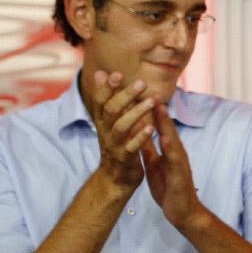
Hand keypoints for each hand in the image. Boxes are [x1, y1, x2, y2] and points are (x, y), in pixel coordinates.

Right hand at [92, 70, 155, 188]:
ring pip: (121, 126)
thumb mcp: (108, 122)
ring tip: (151, 101)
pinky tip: (151, 127)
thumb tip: (101, 73)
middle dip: (125, 95)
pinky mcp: (125, 159)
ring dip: (136, 112)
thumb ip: (107, 99)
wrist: (114, 179)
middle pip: (111, 110)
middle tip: (142, 83)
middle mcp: (106, 132)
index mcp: (103, 122)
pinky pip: (132, 147)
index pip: (100, 101)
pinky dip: (140, 137)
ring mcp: (115, 145)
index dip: (106, 87)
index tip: (117, 74)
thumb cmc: (115, 144)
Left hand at [141, 103, 208, 230]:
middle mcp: (177, 153)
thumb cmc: (170, 189)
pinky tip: (165, 138)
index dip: (150, 111)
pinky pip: (175, 160)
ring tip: (159, 106)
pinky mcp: (181, 176)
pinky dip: (170, 148)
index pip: (159, 128)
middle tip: (149, 88)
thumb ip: (150, 150)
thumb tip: (140, 134)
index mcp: (169, 151)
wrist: (183, 213)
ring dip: (166, 123)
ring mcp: (180, 164)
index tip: (140, 93)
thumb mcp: (155, 166)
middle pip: (167, 128)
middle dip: (158, 109)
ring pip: (173, 139)